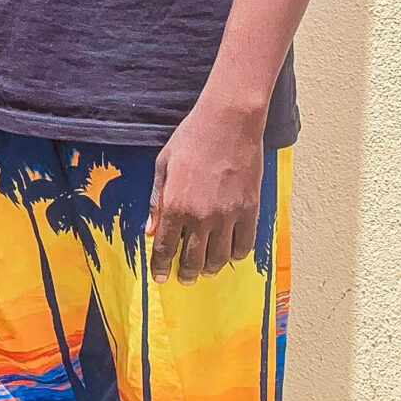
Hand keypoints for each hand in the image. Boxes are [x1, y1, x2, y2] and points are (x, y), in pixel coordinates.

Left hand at [147, 90, 265, 282]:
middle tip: (183, 278)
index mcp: (175, 205)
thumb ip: (156, 201)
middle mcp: (201, 216)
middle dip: (185, 273)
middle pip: (192, 259)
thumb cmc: (192, 138)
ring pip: (219, 257)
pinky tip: (229, 254)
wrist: (229, 122)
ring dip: (210, 268)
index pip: (165, 248)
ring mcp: (228, 216)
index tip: (159, 277)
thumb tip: (150, 230)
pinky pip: (244, 244)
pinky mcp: (249, 211)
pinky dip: (236, 254)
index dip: (161, 266)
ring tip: (205, 270)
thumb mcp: (163, 165)